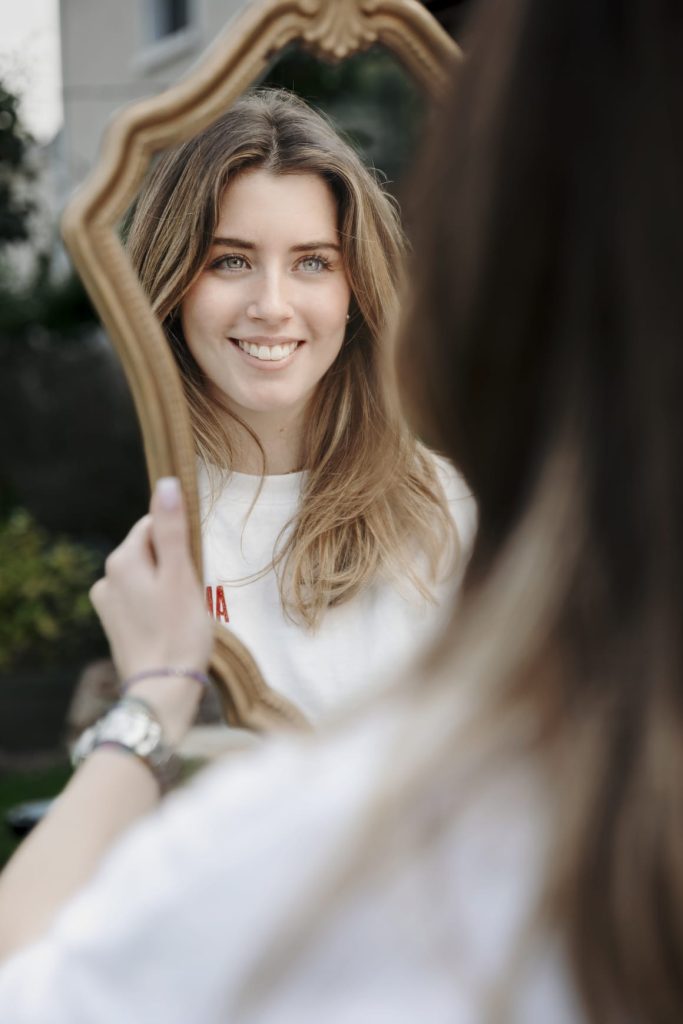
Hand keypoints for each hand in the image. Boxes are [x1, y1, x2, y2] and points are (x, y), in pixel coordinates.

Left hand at [90, 478, 212, 682]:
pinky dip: (156, 605)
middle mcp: (106, 576)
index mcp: (122, 559)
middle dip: (173, 564)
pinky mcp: (115, 624)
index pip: (155, 524)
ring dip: (166, 585)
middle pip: (150, 549)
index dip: (180, 540)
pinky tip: (169, 625)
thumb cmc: (178, 633)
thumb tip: (166, 484)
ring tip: (182, 613)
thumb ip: (171, 528)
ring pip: (147, 575)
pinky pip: (140, 598)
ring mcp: (108, 602)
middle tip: (191, 594)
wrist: (163, 690)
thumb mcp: (181, 576)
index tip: (194, 567)